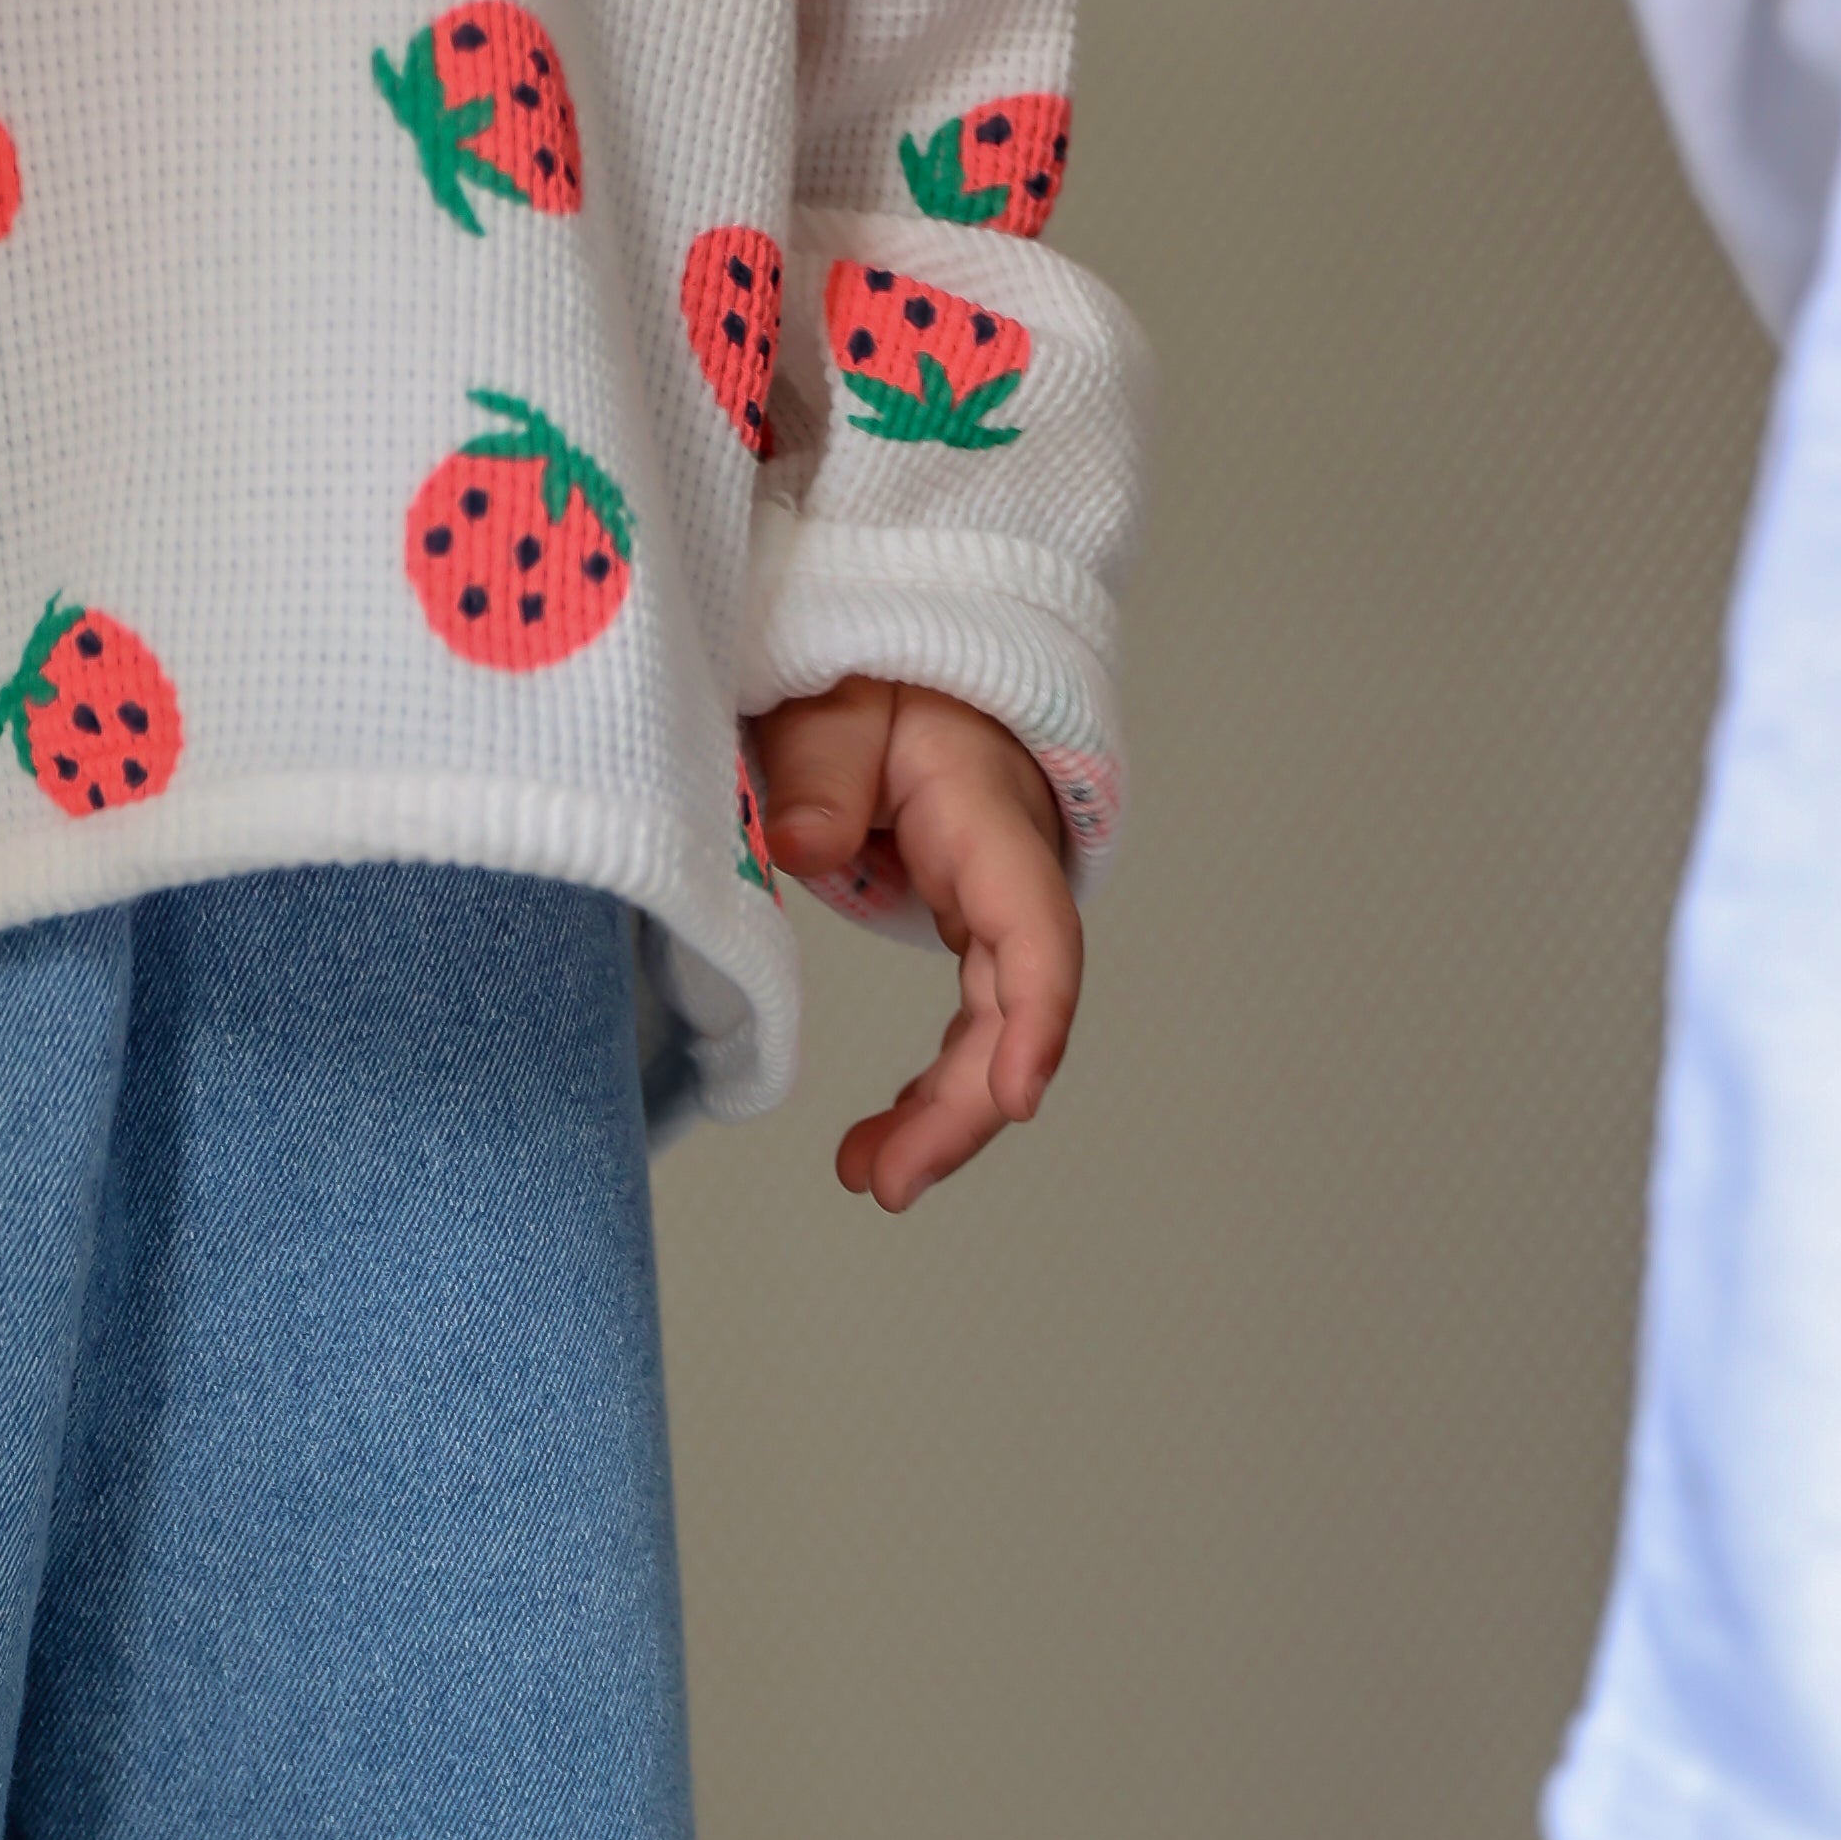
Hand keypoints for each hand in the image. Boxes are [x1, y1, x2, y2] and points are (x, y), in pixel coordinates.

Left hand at [754, 679, 1083, 1214]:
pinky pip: (968, 1018)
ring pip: (991, 1027)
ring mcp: (992, 900)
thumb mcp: (834, 699)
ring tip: (868, 1175)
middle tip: (885, 1181)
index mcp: (987, 813)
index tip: (1018, 1099)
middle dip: (964, 1105)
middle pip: (1013, 1004)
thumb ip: (820, 767)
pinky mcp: (966, 918)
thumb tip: (804, 843)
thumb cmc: (874, 670)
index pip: (1032, 926)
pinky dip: (931, 1084)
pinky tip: (883, 1138)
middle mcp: (1009, 868)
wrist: (902, 658)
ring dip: (943, 1113)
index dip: (1035, 1017)